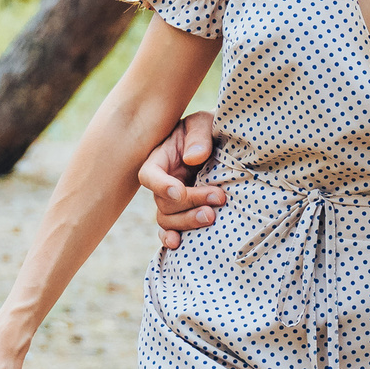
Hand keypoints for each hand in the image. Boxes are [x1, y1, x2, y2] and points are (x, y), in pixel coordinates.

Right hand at [138, 111, 222, 248]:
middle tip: (218, 199)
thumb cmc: (208, 130)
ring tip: (213, 217)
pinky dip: (171, 238)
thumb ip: (199, 137)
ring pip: (167, 219)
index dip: (161, 186)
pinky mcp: (182, 212)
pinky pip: (170, 230)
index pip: (149, 175)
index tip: (179, 191)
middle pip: (163, 202)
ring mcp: (171, 200)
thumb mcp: (203, 123)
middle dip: (190, 203)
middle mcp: (163, 182)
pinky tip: (179, 245)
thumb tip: (194, 158)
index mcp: (161, 158)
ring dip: (188, 222)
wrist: (221, 144)